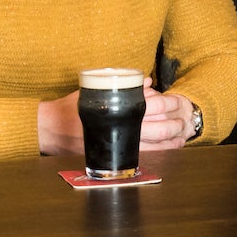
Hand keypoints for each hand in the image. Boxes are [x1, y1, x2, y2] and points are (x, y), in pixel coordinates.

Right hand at [36, 86, 199, 155]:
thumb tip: (148, 82)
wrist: (52, 128)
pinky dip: (161, 152)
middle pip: (159, 126)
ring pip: (155, 143)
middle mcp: (121, 125)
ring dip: (172, 140)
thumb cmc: (74, 107)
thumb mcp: (97, 91)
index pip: (153, 104)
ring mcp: (119, 141)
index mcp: (118, 106)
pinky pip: (145, 154)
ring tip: (182, 137)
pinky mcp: (116, 154)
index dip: (170, 104)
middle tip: (183, 121)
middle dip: (175, 124)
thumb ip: (124, 86)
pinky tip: (169, 149)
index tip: (178, 102)